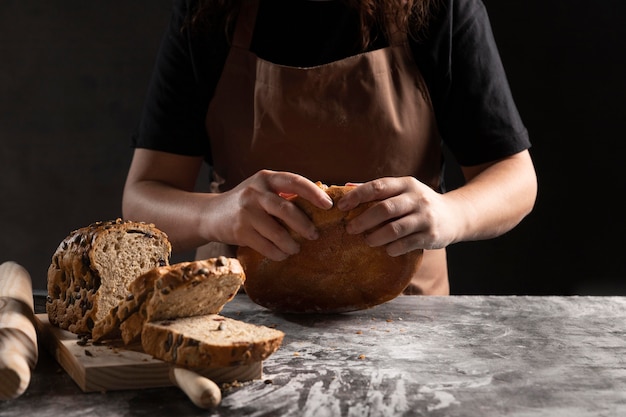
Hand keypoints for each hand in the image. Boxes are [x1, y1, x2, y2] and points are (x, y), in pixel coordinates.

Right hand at [209, 170, 333, 260]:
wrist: (210, 214)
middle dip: (304, 225)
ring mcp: (246, 211)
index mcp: (266, 178)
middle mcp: (255, 192)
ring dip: (291, 244)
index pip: (294, 181)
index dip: (314, 193)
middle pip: (286, 209)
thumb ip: (286, 193)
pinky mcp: (239, 230)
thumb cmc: (246, 202)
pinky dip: (278, 253)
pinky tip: (282, 254)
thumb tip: (323, 199)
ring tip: (296, 248)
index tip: (328, 205)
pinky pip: (265, 246)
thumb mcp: (263, 189)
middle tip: (315, 234)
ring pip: (277, 232)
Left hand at [336, 177, 458, 255]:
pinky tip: (386, 249)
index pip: (378, 186)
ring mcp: (425, 217)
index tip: (341, 206)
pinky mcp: (430, 235)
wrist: (455, 215)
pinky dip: (392, 248)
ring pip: (394, 229)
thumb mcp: (404, 190)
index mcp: (406, 184)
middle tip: (350, 229)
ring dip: (376, 237)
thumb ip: (378, 190)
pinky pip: (405, 244)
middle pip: (385, 209)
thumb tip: (346, 188)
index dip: (357, 196)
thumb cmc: (420, 203)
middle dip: (363, 220)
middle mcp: (417, 198)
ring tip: (367, 240)